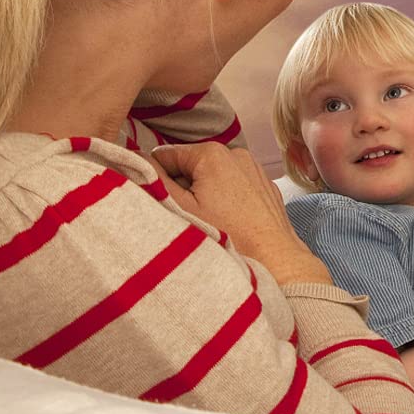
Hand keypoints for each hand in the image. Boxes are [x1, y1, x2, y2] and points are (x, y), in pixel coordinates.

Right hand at [151, 142, 332, 286]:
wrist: (275, 260)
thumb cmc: (228, 236)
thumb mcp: (181, 209)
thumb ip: (156, 180)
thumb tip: (138, 162)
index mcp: (212, 153)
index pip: (166, 156)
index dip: (157, 178)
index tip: (158, 201)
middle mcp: (236, 153)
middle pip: (191, 166)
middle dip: (182, 188)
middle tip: (183, 217)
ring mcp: (253, 169)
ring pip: (213, 178)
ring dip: (202, 196)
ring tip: (206, 223)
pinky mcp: (264, 186)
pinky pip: (234, 188)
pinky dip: (224, 201)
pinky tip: (226, 224)